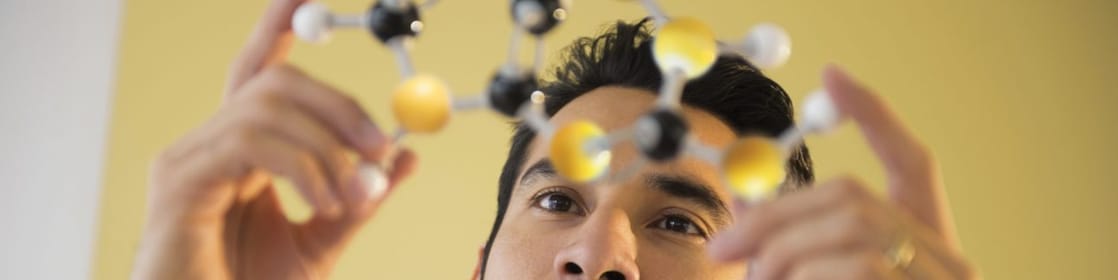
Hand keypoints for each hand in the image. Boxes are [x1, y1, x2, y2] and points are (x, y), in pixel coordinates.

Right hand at [132, 0, 417, 278]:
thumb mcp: (324, 239)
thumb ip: (360, 198)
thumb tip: (405, 156)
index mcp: (241, 152)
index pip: (260, 74)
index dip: (277, 28)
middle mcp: (209, 145)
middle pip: (273, 82)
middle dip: (338, 104)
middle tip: (381, 145)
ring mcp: (188, 159)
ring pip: (267, 107)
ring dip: (326, 147)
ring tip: (349, 196)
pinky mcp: (180, 182)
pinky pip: (251, 143)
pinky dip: (302, 167)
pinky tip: (323, 201)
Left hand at [707, 66, 978, 279]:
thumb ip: (793, 245)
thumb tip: (742, 202)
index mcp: (927, 250)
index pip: (914, 167)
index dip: (876, 117)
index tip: (832, 74)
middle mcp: (949, 263)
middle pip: (855, 196)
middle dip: (778, 214)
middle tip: (725, 245)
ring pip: (853, 226)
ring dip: (786, 252)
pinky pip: (861, 267)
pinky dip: (809, 277)